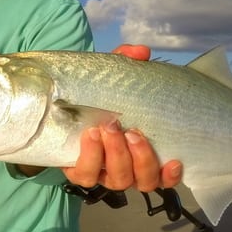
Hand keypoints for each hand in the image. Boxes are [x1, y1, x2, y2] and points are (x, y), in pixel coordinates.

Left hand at [60, 44, 182, 191]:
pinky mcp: (78, 170)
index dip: (170, 175)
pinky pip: (86, 176)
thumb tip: (142, 52)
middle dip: (139, 157)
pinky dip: (90, 158)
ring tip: (107, 127)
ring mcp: (102, 172)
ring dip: (116, 155)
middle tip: (128, 130)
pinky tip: (92, 137)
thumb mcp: (112, 80)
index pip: (164, 176)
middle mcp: (126, 169)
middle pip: (142, 179)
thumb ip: (126, 64)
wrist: (57, 106)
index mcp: (141, 155)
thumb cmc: (96, 98)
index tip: (174, 160)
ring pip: (119, 179)